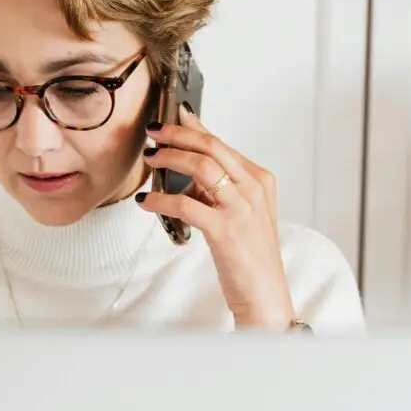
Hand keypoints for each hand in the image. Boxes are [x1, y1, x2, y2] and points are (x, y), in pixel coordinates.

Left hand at [135, 107, 295, 329]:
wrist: (265, 293)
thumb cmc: (249, 254)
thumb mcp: (240, 211)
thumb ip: (217, 187)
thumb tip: (184, 164)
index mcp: (259, 180)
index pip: (221, 143)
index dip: (193, 128)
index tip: (172, 118)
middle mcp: (253, 189)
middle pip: (210, 147)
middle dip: (177, 135)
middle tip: (153, 134)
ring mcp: (241, 208)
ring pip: (199, 167)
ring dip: (168, 159)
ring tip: (149, 161)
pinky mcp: (225, 229)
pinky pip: (185, 204)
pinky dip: (161, 199)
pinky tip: (146, 200)